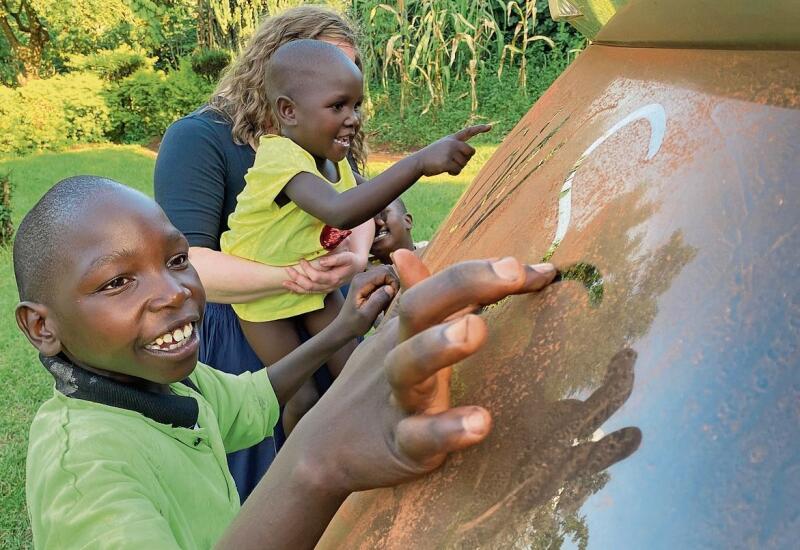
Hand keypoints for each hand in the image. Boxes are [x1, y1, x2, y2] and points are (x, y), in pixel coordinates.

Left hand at [282, 250, 365, 293]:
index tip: (302, 260)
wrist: (356, 267)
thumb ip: (335, 259)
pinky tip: (291, 287)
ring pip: (309, 291)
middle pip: (310, 286)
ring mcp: (325, 289)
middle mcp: (329, 286)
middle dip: (297, 278)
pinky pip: (309, 292)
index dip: (307, 270)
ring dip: (295, 287)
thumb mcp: (346, 257)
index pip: (317, 277)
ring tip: (285, 282)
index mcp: (334, 278)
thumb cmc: (350, 260)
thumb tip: (322, 261)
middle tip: (288, 269)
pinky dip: (299, 290)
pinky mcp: (323, 290)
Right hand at [292, 250, 556, 492]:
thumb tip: (407, 253)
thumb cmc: (373, 387)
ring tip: (476, 328)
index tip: (542, 270)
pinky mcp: (402, 445)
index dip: (483, 272)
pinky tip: (480, 422)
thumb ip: (417, 299)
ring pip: (409, 367)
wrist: (325, 448)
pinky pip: (420, 436)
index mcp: (405, 330)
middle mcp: (400, 355)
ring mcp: (398, 399)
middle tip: (509, 271)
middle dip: (459, 286)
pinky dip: (447, 430)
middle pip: (417, 311)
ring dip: (440, 346)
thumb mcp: (393, 340)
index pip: (441, 288)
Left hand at [333, 267, 398, 338]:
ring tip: (389, 300)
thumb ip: (378, 300)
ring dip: (392, 286)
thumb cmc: (354, 324)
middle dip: (394, 283)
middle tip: (392, 300)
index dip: (394, 283)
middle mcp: (362, 275)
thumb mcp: (367, 315)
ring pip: (386, 273)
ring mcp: (364, 278)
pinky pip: (383, 279)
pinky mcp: (367, 282)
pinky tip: (385, 299)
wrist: (343, 327)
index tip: (393, 298)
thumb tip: (390, 288)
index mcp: (361, 281)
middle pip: (387, 270)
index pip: (385, 272)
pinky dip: (388, 287)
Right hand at [414, 124, 491, 176]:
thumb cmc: (431, 157)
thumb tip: (470, 154)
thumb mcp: (443, 148)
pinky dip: (453, 173)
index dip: (479, 129)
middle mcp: (452, 143)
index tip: (490, 127)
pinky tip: (445, 170)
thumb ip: (457, 149)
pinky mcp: (447, 161)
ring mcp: (450, 152)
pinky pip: (458, 170)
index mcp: (452, 138)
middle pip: (471, 152)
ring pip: (464, 163)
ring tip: (445, 165)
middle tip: (453, 162)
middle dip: (465, 160)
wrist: (418, 162)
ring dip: (457, 168)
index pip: (468, 132)